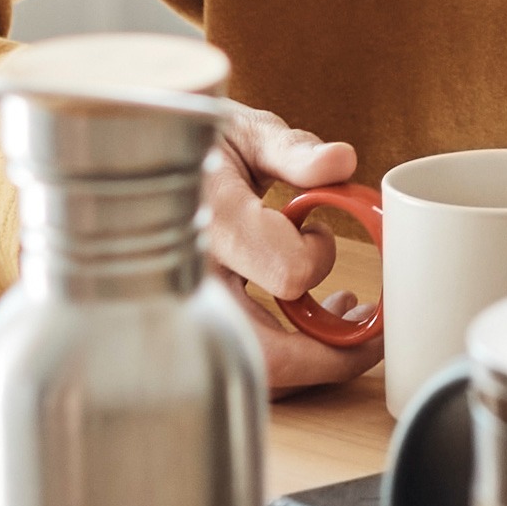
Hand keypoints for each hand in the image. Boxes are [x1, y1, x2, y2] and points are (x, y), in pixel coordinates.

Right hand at [196, 101, 373, 391]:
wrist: (134, 163)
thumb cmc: (194, 145)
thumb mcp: (243, 132)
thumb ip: (291, 150)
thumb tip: (340, 160)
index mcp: (212, 226)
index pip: (289, 274)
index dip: (319, 256)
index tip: (318, 229)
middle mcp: (194, 282)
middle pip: (270, 356)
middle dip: (333, 353)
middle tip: (371, 331)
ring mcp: (189, 311)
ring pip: (254, 373)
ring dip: (310, 362)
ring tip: (346, 324)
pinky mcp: (191, 323)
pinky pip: (238, 364)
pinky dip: (283, 358)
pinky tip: (307, 323)